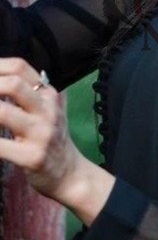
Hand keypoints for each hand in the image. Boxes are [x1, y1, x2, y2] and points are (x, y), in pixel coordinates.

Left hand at [0, 57, 115, 225]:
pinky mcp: (32, 156)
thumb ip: (32, 90)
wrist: (69, 172)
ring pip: (3, 113)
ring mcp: (41, 133)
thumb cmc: (51, 137)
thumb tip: (2, 76)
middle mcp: (47, 109)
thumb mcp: (50, 108)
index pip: (19, 67)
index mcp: (48, 94)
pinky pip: (0, 146)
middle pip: (13, 84)